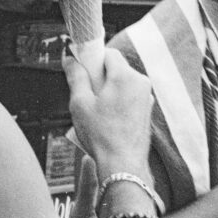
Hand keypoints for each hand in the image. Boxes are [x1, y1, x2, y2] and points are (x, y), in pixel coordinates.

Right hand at [64, 48, 153, 177]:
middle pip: (116, 68)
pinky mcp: (147, 108)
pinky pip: (130, 96)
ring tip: (96, 111)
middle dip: (100, 77)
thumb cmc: (102, 135)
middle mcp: (141, 82)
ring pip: (123, 82)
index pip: (109, 53)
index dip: (92, 59)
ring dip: (108, 90)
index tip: (81, 69)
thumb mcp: (80, 104)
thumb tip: (70, 60)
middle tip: (86, 95)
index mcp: (126, 76)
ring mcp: (146, 96)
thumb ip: (76, 77)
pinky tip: (107, 118)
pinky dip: (118, 100)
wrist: (123, 163)